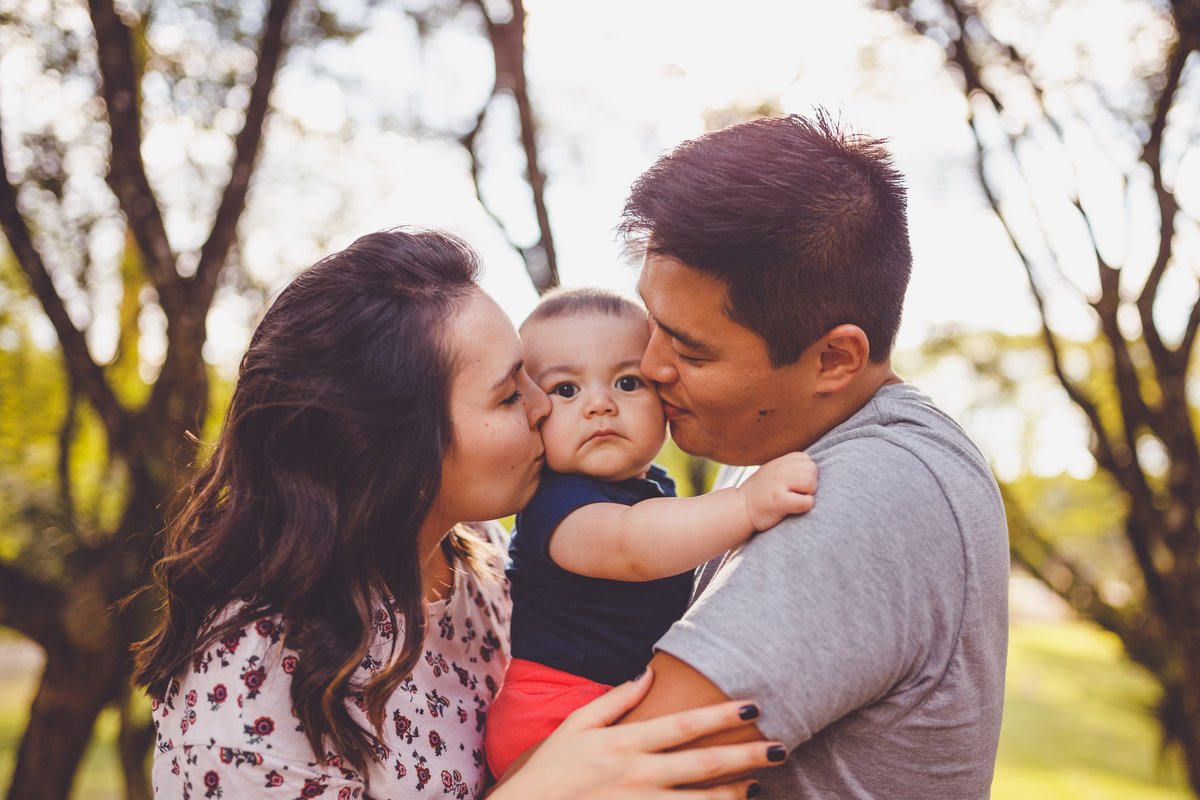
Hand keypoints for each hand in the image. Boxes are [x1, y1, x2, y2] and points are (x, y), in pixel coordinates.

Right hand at [489, 669, 784, 799]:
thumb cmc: (548, 772)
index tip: (752, 705)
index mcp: (625, 744)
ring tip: (762, 786)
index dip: (721, 715)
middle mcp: (638, 775)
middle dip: (746, 756)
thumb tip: (646, 673)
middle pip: (704, 764)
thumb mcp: (575, 726)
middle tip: (781, 748)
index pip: (684, 726)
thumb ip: (614, 700)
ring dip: (735, 794)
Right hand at [738, 452, 816, 530]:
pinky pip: (806, 501)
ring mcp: (778, 484)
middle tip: (798, 493)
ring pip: (810, 482)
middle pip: (812, 469)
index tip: (797, 483)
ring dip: (809, 493)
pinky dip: (805, 506)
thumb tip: (809, 467)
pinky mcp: (779, 500)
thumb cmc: (759, 494)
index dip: (806, 472)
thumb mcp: (771, 472)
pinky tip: (795, 508)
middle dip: (810, 483)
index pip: (806, 458)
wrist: (740, 509)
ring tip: (796, 499)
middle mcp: (779, 470)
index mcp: (779, 462)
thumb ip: (787, 466)